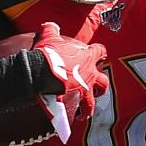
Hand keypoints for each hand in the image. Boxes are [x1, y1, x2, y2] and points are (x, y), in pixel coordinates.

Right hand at [31, 22, 109, 140]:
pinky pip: (77, 110)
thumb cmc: (48, 53)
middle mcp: (90, 74)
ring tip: (85, 113)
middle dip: (101, 85)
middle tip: (95, 89)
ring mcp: (84, 89)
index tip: (99, 53)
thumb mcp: (49, 35)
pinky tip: (72, 120)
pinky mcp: (75, 100)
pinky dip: (75, 116)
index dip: (100, 52)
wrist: (41, 70)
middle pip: (103, 81)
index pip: (100, 51)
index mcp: (87, 57)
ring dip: (90, 107)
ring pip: (93, 101)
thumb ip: (52, 29)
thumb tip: (50, 25)